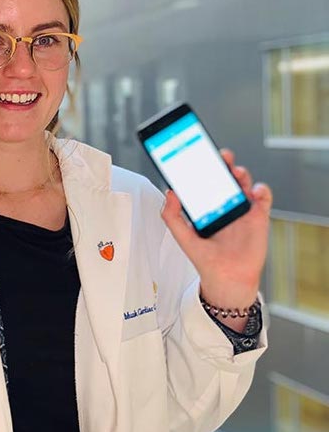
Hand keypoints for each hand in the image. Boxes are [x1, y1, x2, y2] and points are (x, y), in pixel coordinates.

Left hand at [160, 150, 272, 327]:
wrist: (226, 278)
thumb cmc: (205, 258)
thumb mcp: (182, 237)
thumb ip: (172, 216)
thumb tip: (170, 192)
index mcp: (205, 204)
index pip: (203, 179)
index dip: (201, 165)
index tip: (196, 153)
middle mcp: (223, 203)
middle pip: (224, 176)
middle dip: (223, 162)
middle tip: (220, 155)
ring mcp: (241, 208)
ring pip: (243, 183)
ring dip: (241, 173)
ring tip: (235, 171)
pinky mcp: (258, 216)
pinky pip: (263, 198)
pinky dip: (261, 190)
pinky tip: (255, 191)